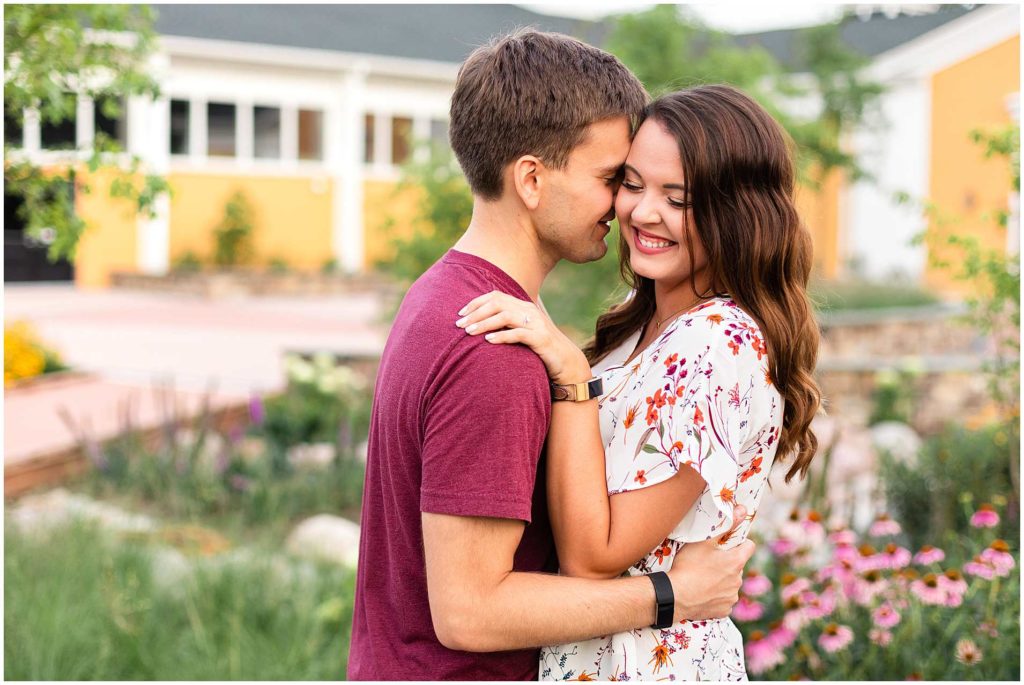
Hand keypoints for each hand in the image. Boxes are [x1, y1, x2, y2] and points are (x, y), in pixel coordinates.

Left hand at [455, 290, 589, 383]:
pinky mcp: (541, 338)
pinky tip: (488, 340)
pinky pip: (518, 334)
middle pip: (497, 303)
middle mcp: (529, 310)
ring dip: (484, 323)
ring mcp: (536, 323)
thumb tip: (480, 324)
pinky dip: (502, 336)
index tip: (460, 314)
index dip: (476, 303)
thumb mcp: (520, 332)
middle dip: (476, 313)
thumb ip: (505, 325)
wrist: (565, 361)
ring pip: (505, 316)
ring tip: (469, 332)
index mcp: (523, 306)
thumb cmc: (538, 348)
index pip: (495, 296)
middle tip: (459, 325)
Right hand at [666, 505, 754, 620]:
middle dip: (727, 563)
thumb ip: (726, 525)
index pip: (749, 546)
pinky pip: (723, 600)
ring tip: (702, 578)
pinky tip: (702, 593)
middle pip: (737, 566)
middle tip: (707, 561)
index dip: (739, 542)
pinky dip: (716, 596)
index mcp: (736, 562)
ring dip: (721, 580)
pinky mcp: (723, 610)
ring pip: (730, 584)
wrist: (675, 596)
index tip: (727, 543)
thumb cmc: (688, 566)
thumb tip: (743, 510)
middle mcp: (738, 580)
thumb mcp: (704, 541)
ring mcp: (731, 597)